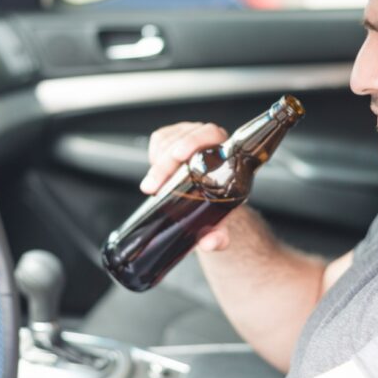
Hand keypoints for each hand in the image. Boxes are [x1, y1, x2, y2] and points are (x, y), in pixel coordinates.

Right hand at [140, 121, 233, 250]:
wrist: (212, 201)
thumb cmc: (220, 205)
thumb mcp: (220, 221)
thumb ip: (218, 236)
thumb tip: (210, 242)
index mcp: (225, 153)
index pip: (210, 134)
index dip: (193, 141)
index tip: (179, 156)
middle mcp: (208, 141)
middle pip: (182, 140)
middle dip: (164, 164)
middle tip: (153, 186)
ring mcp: (190, 136)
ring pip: (168, 140)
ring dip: (157, 163)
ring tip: (155, 184)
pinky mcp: (175, 137)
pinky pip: (159, 139)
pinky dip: (154, 154)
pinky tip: (158, 170)